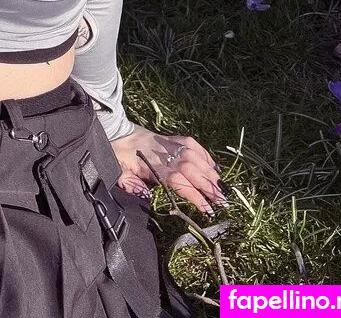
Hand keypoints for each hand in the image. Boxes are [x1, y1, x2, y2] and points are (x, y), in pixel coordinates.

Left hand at [110, 124, 226, 215]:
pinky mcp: (173, 137)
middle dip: (209, 186)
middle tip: (223, 202)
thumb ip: (131, 185)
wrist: (117, 131)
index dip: (194, 195)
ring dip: (210, 172)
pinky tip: (214, 167)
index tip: (208, 209)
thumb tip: (147, 197)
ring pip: (195, 157)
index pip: (178, 181)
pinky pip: (193, 145)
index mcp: (153, 165)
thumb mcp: (118, 172)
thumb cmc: (118, 155)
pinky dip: (205, 155)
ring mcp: (171, 144)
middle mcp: (166, 154)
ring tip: (223, 188)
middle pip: (192, 170)